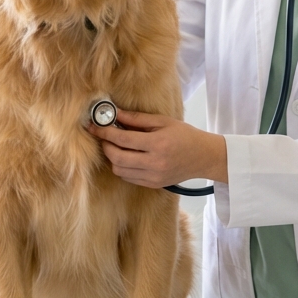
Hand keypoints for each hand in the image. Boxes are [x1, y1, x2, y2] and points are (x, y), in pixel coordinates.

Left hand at [88, 107, 227, 188]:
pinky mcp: (153, 184)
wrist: (203, 157)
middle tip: (103, 136)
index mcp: (157, 144)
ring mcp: (153, 176)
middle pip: (117, 157)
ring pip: (120, 170)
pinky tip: (126, 157)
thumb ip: (137, 119)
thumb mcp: (163, 121)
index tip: (94, 126)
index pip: (122, 139)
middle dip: (106, 146)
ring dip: (113, 158)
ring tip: (115, 146)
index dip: (104, 132)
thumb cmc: (184, 135)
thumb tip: (115, 114)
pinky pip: (128, 178)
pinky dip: (122, 167)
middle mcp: (154, 163)